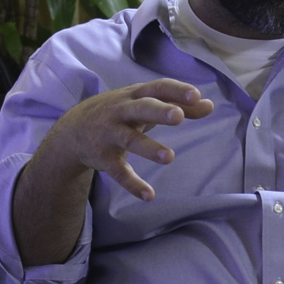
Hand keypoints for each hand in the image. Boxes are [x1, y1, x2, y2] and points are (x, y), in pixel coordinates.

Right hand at [32, 78, 212, 201]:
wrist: (72, 131)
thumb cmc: (119, 113)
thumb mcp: (144, 104)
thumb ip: (178, 105)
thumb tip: (210, 105)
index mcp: (135, 95)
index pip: (157, 88)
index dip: (176, 91)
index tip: (196, 96)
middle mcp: (121, 111)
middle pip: (141, 108)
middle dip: (159, 111)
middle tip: (179, 117)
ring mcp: (110, 134)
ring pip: (130, 139)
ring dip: (149, 148)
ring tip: (169, 157)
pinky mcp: (103, 157)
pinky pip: (118, 171)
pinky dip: (132, 183)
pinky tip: (149, 195)